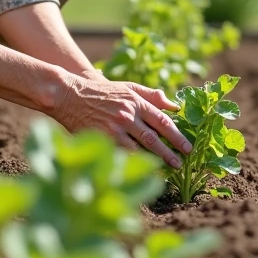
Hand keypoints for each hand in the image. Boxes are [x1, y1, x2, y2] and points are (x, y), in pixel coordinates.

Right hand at [50, 71, 192, 167]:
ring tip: (166, 170)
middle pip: (154, 137)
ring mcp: (115, 127)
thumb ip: (151, 95)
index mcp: (136, 102)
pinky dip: (134, 162)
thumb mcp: (128, 87)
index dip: (177, 136)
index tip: (187, 147)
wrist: (70, 95)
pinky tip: (143, 169)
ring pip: (140, 148)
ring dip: (155, 160)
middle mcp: (128, 114)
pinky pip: (122, 153)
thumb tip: (174, 106)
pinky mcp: (103, 138)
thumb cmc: (102, 92)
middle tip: (181, 163)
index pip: (162, 121)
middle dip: (170, 152)